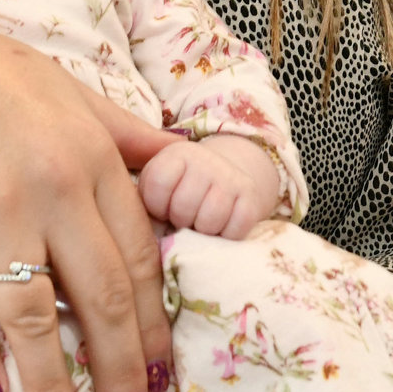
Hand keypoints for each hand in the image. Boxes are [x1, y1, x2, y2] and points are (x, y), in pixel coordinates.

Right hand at [0, 0, 174, 391]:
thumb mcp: (62, 87)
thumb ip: (122, 132)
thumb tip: (180, 162)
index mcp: (93, 152)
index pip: (139, 258)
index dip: (152, 325)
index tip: (159, 374)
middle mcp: (53, 184)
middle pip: (101, 298)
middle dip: (121, 371)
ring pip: (37, 318)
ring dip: (54, 386)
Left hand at [136, 135, 276, 239]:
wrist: (223, 175)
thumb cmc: (180, 189)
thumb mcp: (157, 186)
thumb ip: (143, 201)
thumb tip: (140, 232)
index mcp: (174, 155)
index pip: (156, 188)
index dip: (156, 208)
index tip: (162, 208)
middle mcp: (204, 160)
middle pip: (183, 208)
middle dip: (180, 221)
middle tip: (184, 218)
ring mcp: (230, 177)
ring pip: (210, 221)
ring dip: (203, 231)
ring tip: (200, 222)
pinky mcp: (251, 196)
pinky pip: (235, 231)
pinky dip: (226, 236)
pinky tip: (220, 226)